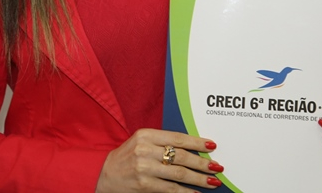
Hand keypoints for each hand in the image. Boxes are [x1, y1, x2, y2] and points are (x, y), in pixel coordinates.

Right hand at [95, 128, 223, 192]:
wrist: (104, 174)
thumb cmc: (127, 157)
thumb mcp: (141, 142)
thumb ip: (162, 142)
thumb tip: (192, 149)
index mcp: (145, 134)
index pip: (177, 138)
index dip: (196, 142)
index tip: (211, 146)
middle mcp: (145, 149)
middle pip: (181, 156)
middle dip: (202, 162)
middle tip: (217, 167)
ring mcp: (144, 168)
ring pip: (178, 173)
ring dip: (198, 179)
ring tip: (212, 181)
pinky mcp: (144, 185)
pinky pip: (170, 189)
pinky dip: (185, 192)